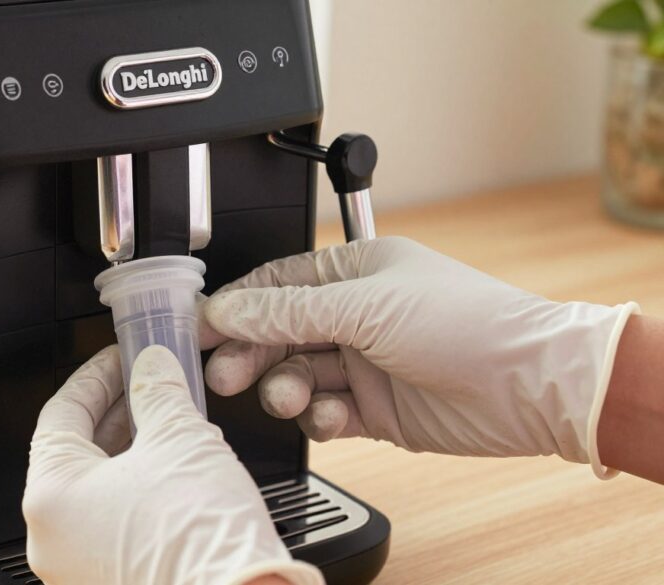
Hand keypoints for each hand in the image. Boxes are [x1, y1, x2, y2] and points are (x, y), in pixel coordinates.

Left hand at [24, 346, 322, 584]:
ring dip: (128, 452)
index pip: (61, 413)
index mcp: (50, 496)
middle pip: (75, 453)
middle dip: (115, 413)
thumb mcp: (180, 438)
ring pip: (94, 491)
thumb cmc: (199, 536)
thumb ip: (158, 392)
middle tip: (145, 385)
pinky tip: (170, 472)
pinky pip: (110, 524)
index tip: (120, 361)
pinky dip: (134, 491)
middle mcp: (51, 537)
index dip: (96, 377)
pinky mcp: (106, 582)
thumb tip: (153, 368)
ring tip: (166, 425)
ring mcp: (75, 567)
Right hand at [201, 236, 637, 474]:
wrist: (529, 387)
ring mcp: (364, 362)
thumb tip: (226, 309)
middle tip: (224, 373)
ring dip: (283, 386)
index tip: (198, 326)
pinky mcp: (374, 408)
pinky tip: (327, 416)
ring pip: (297, 374)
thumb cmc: (466, 323)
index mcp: (353, 270)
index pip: (275, 283)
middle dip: (250, 352)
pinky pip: (325, 412)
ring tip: (287, 397)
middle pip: (278, 332)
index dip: (235, 305)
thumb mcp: (364, 306)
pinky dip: (317, 417)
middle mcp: (355, 314)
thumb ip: (287, 312)